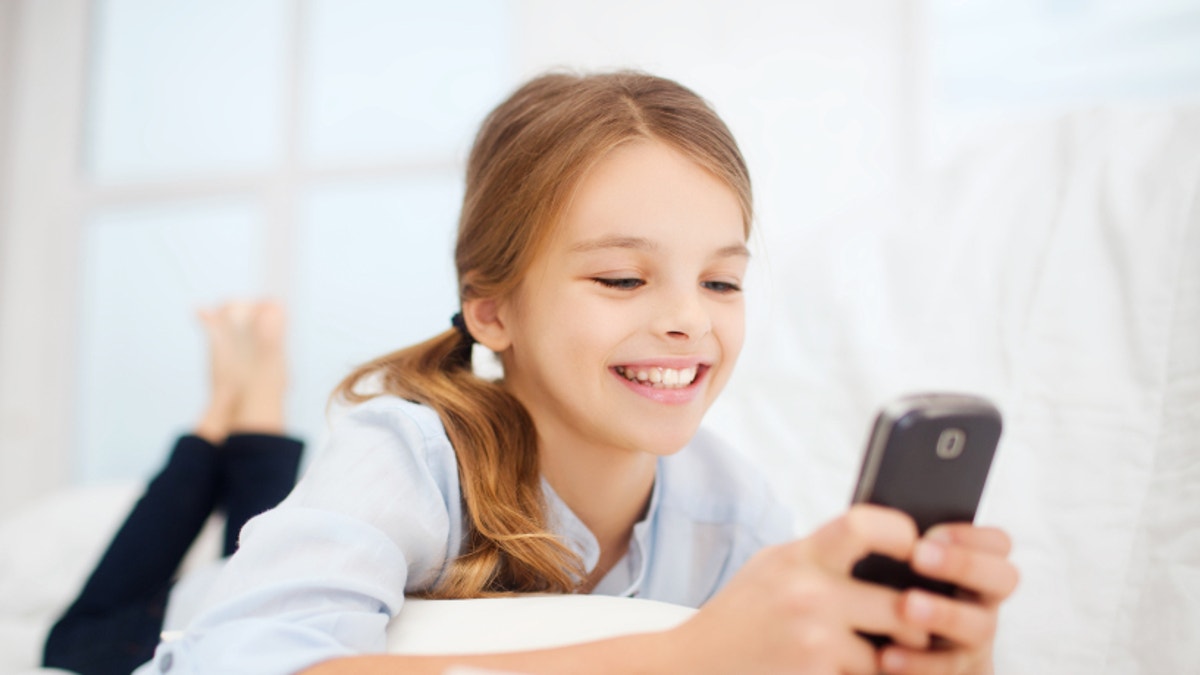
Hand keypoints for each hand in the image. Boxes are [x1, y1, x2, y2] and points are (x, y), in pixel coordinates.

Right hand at [670, 505, 927, 673]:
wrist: (690, 664)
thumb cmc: (739, 617)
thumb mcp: (772, 569)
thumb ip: (819, 556)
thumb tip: (881, 543)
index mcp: (798, 555)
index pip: (862, 525)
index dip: (901, 533)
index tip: (915, 549)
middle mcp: (808, 591)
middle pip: (901, 603)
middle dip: (916, 623)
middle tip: (914, 628)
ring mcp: (814, 636)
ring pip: (890, 651)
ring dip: (891, 660)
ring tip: (874, 656)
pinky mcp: (816, 671)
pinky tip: (835, 670)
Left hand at [879, 524, 1018, 674]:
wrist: (896, 659)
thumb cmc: (893, 600)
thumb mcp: (902, 573)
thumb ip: (903, 551)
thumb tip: (874, 524)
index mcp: (975, 569)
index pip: (998, 543)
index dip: (972, 535)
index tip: (930, 533)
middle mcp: (984, 603)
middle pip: (1003, 578)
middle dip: (963, 563)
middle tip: (918, 556)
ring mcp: (976, 641)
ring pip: (980, 627)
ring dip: (944, 613)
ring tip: (906, 605)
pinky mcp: (961, 672)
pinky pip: (949, 670)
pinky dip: (919, 663)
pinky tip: (887, 656)